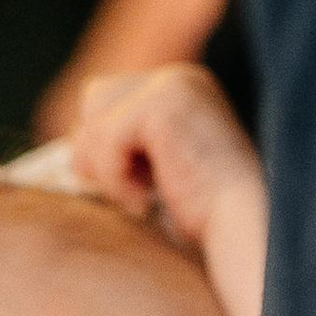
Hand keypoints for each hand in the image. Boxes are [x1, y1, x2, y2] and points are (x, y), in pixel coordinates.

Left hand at [71, 63, 268, 315]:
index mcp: (184, 89)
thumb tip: (72, 155)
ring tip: (145, 199)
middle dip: (99, 152)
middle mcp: (180, 78)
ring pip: (94, 122)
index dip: (104, 147)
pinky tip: (149, 198)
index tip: (136, 189)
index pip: (109, 98)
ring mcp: (174, 87)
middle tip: (134, 194)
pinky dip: (117, 179)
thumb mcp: (157, 178)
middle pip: (94, 98)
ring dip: (110, 172)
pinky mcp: (164, 107)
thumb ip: (124, 154)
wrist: (243, 236)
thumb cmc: (204, 223)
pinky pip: (105, 140)